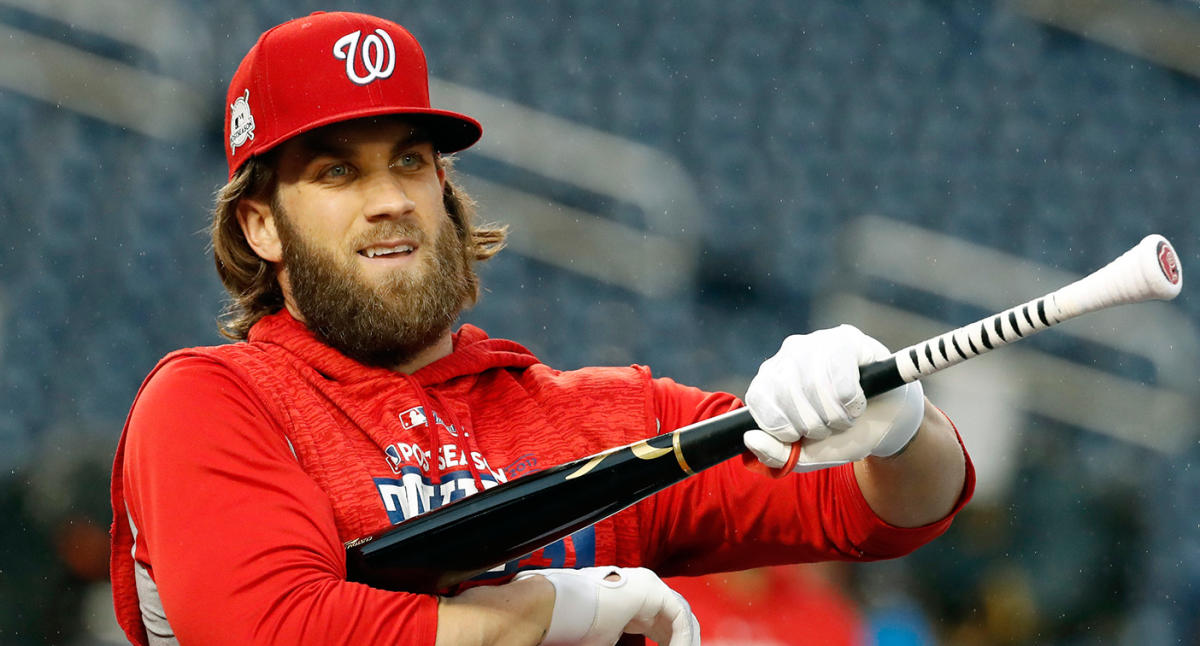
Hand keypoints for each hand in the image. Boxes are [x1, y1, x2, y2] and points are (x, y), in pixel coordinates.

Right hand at [513, 566, 699, 645]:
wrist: (561, 608)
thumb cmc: (575, 625)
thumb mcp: (607, 641)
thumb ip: (622, 642)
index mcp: (633, 600)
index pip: (663, 622)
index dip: (670, 642)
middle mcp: (644, 590)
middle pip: (676, 617)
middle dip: (682, 640)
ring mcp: (649, 586)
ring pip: (682, 617)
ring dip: (684, 640)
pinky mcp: (653, 589)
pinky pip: (679, 617)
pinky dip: (681, 639)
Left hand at [743, 324, 924, 471]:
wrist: (887, 423)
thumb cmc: (841, 435)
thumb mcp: (806, 454)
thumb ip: (775, 454)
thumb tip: (750, 438)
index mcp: (771, 379)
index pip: (759, 399)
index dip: (781, 427)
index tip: (799, 436)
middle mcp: (788, 355)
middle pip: (788, 394)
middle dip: (814, 425)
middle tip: (830, 427)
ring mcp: (817, 342)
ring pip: (815, 386)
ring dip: (835, 416)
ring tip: (845, 417)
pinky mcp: (847, 339)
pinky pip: (841, 377)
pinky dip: (852, 402)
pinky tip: (858, 401)